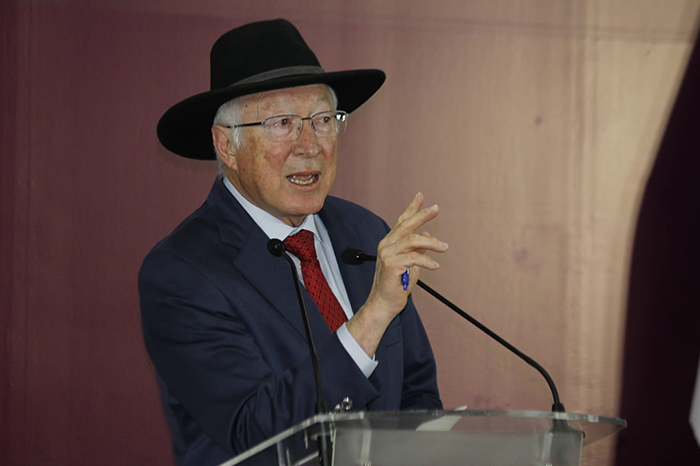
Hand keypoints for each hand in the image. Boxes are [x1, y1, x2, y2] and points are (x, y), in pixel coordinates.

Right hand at [368, 192, 447, 315]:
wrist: (384, 304)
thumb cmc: (397, 285)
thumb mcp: (411, 263)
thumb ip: (417, 249)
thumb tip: (428, 235)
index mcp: (390, 242)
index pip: (401, 221)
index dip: (411, 208)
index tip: (421, 196)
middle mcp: (386, 245)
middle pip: (406, 225)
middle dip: (422, 215)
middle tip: (436, 209)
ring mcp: (387, 254)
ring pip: (412, 240)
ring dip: (431, 243)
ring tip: (444, 248)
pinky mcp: (391, 265)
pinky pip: (414, 258)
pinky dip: (427, 261)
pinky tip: (435, 266)